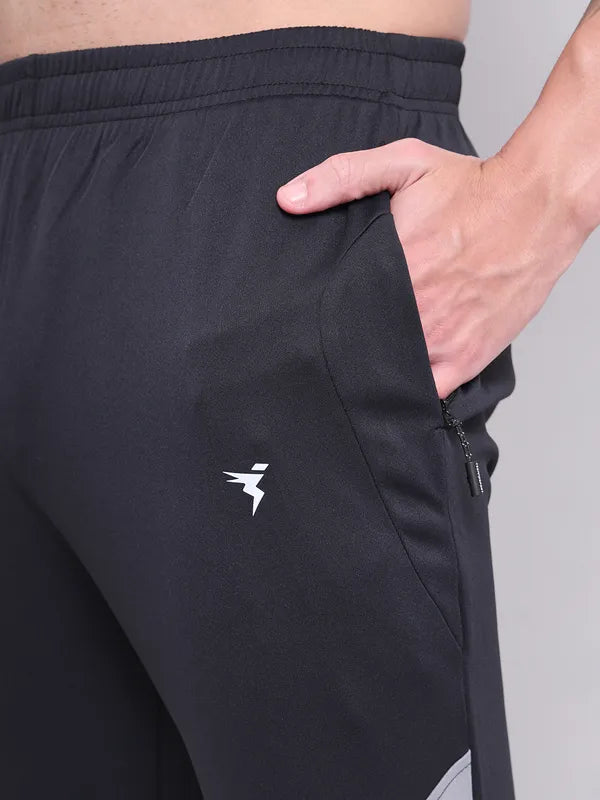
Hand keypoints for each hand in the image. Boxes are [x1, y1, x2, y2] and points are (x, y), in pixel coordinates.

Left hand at [276, 138, 581, 398]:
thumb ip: (342, 177)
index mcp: (392, 270)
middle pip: (361, 345)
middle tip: (335, 345)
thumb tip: (288, 198)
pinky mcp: (469, 357)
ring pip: (392, 373)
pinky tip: (400, 381)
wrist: (538, 204)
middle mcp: (414, 311)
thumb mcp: (404, 163)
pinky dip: (414, 391)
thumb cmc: (473, 186)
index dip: (322, 322)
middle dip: (346, 347)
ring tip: (364, 363)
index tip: (312, 323)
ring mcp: (442, 340)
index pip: (337, 313)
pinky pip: (431, 392)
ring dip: (377, 371)